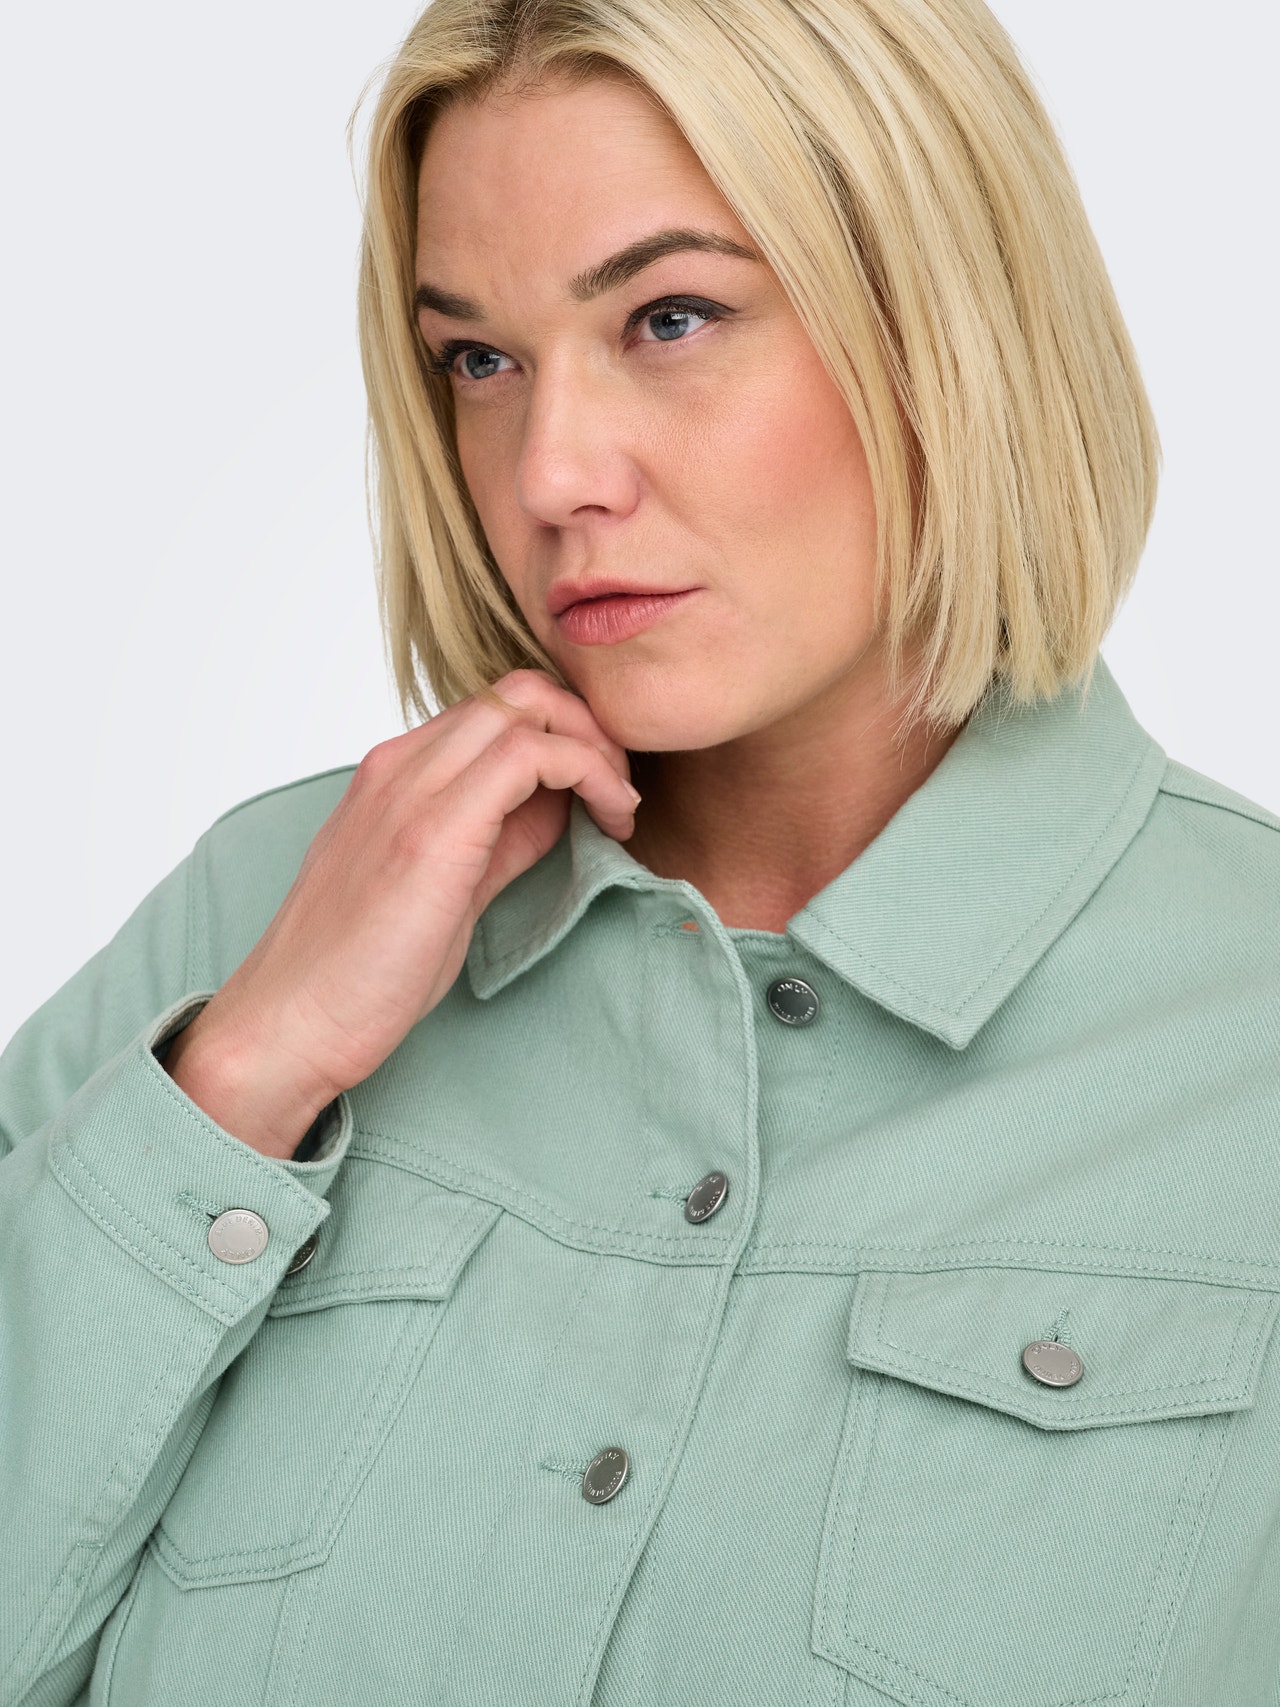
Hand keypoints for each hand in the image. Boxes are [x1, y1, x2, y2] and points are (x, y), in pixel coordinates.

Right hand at [163, 670, 637, 1157]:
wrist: (289, 1023)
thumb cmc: (356, 974)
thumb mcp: (443, 890)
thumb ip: (497, 840)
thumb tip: (560, 810)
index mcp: (395, 775)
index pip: (498, 712)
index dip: (565, 737)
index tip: (603, 790)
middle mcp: (399, 765)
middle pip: (520, 692)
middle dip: (590, 729)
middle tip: (621, 790)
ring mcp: (411, 789)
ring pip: (528, 707)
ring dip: (596, 748)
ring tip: (621, 807)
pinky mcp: (433, 829)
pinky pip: (531, 755)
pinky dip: (588, 772)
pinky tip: (610, 818)